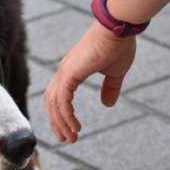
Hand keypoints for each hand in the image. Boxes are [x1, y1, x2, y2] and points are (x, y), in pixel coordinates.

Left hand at [44, 21, 136, 142]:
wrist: (118, 30)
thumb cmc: (118, 46)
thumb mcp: (115, 73)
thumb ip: (110, 88)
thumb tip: (107, 104)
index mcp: (72, 70)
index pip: (58, 95)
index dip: (61, 114)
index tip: (69, 129)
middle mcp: (64, 71)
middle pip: (51, 102)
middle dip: (57, 122)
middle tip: (65, 139)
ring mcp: (65, 72)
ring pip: (55, 104)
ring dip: (61, 123)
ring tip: (71, 138)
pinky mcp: (69, 74)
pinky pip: (62, 101)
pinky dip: (66, 116)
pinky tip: (75, 127)